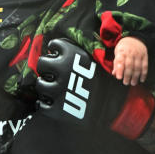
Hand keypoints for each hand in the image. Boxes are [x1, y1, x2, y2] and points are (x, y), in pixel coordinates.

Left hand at [35, 38, 153, 139]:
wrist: (114, 105)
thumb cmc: (106, 82)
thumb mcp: (94, 61)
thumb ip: (79, 53)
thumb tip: (65, 49)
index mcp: (72, 55)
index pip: (54, 45)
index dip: (55, 49)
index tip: (56, 53)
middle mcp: (62, 70)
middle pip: (42, 64)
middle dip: (46, 67)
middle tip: (51, 71)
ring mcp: (58, 90)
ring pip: (40, 84)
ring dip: (44, 84)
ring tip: (51, 86)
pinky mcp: (57, 108)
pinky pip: (41, 104)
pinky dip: (44, 102)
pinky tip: (49, 101)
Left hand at [113, 36, 147, 85]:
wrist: (135, 38)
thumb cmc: (124, 48)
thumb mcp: (117, 52)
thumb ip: (116, 63)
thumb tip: (114, 74)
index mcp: (122, 52)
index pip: (120, 61)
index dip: (119, 70)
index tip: (119, 77)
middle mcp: (131, 53)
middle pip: (129, 66)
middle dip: (127, 76)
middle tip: (126, 83)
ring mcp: (139, 54)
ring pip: (138, 67)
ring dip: (135, 76)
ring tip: (133, 83)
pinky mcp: (145, 56)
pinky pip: (145, 66)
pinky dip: (144, 74)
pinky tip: (142, 80)